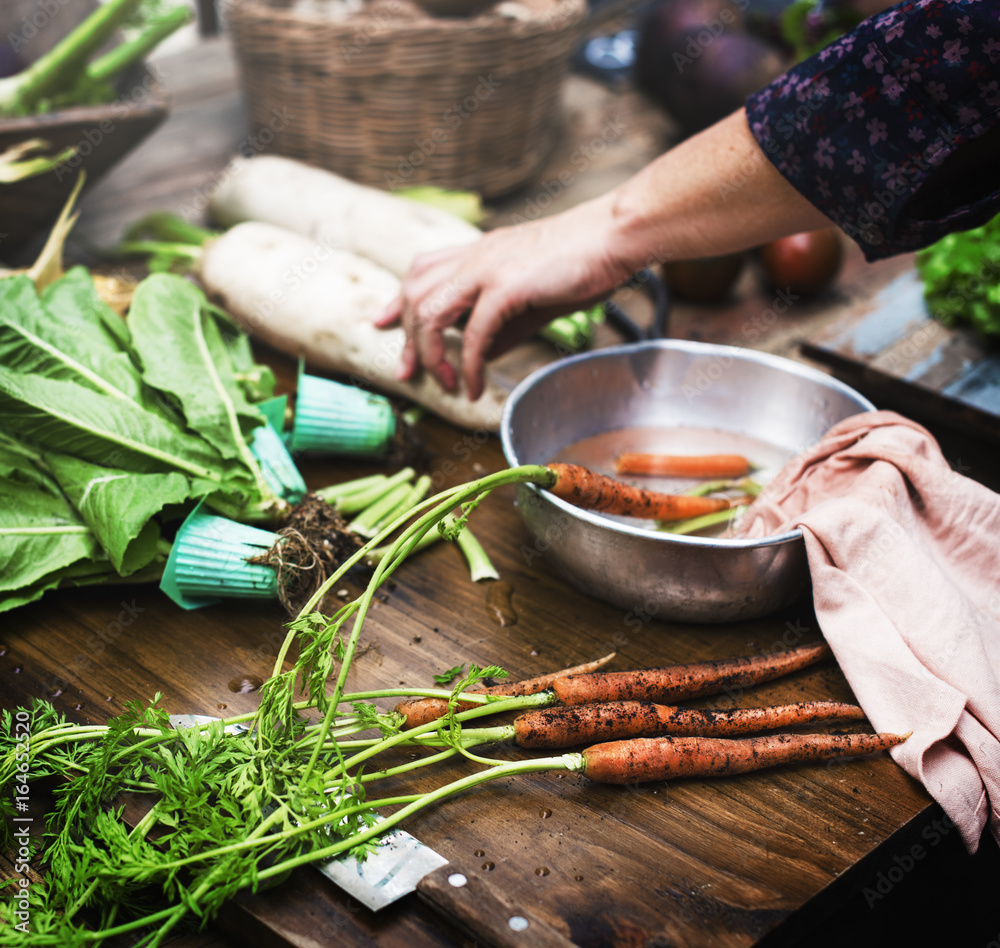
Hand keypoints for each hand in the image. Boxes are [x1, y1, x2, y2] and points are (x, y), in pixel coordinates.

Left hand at [374, 194, 628, 399]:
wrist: (613, 237)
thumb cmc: (580, 263)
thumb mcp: (530, 298)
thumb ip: (500, 326)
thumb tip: (478, 357)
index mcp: (477, 253)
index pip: (420, 271)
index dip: (396, 300)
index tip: (382, 324)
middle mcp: (473, 256)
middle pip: (414, 295)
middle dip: (406, 341)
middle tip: (410, 375)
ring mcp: (486, 268)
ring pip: (430, 313)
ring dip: (431, 356)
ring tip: (446, 385)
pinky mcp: (506, 286)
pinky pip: (472, 333)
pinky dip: (467, 365)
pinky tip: (475, 386)